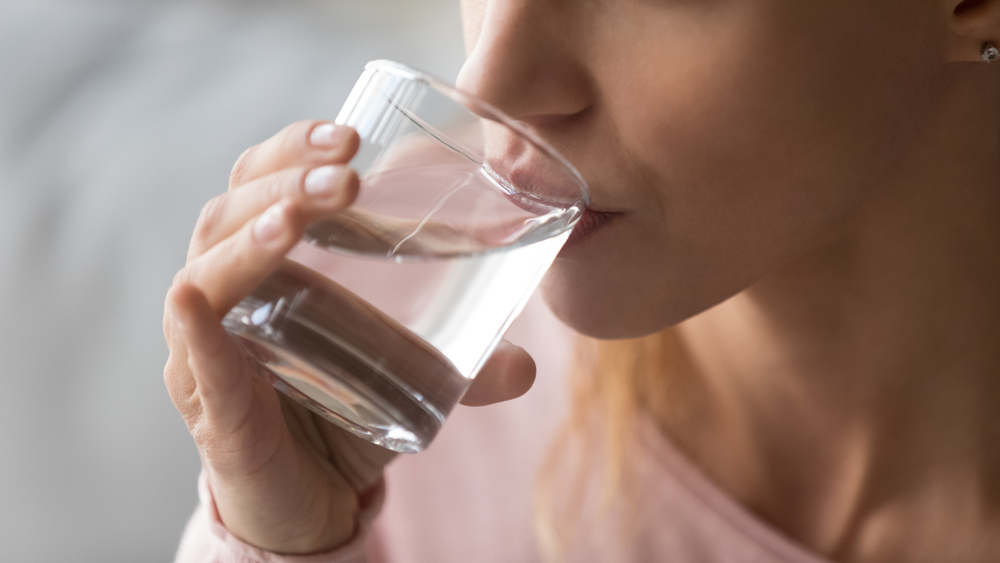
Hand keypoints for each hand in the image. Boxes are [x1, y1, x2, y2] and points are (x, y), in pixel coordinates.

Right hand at [162, 121, 536, 553]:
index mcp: (267, 265)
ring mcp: (208, 351)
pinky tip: (196, 302)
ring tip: (298, 217)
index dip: (295, 149)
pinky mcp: (212, 409)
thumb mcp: (409, 376)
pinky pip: (195, 362)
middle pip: (230, 212)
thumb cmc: (344, 414)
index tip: (351, 135)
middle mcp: (227, 296)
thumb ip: (465, 367)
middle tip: (345, 170)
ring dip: (251, 236)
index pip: (261, 182)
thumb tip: (527, 365)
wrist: (309, 500)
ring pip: (206, 272)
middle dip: (285, 180)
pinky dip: (196, 330)